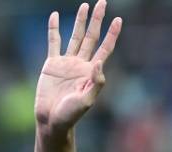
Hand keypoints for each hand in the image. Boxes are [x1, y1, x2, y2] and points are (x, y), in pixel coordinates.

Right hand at [34, 1, 121, 132]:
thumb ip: (95, 84)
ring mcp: (67, 63)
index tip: (118, 20)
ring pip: (75, 37)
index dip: (112, 35)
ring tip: (85, 6)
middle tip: (102, 2)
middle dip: (98, 20)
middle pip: (92, 37)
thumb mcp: (86, 101)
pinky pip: (54, 42)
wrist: (52, 120)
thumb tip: (100, 62)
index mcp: (92, 73)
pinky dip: (54, 29)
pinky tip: (55, 16)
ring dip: (80, 21)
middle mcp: (81, 65)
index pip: (105, 49)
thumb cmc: (71, 115)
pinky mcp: (52, 64)